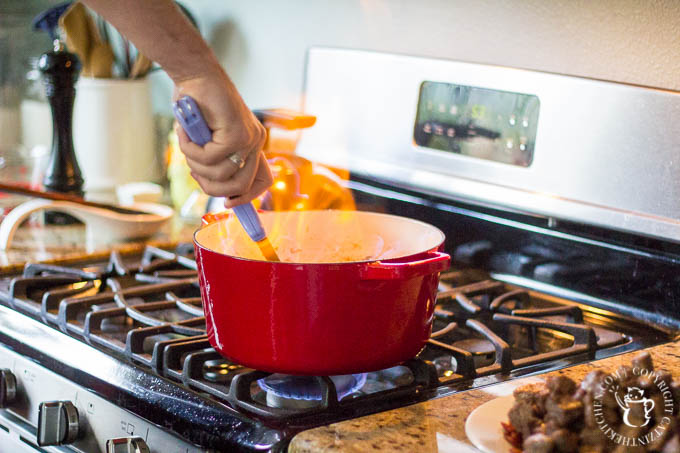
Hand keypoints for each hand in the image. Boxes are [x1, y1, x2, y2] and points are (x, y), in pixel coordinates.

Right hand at [173, 70, 272, 206]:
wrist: (195, 73)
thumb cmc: (197, 104)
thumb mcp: (208, 138)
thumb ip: (215, 159)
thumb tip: (212, 185)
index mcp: (253, 144)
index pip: (263, 181)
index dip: (246, 198)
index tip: (227, 204)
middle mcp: (256, 142)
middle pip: (240, 186)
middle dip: (212, 187)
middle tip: (195, 173)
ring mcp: (248, 137)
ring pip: (221, 174)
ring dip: (195, 164)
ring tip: (187, 144)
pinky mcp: (236, 133)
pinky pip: (209, 157)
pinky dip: (190, 148)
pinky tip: (185, 132)